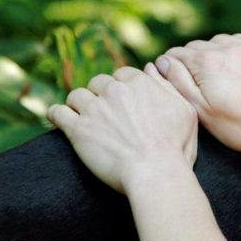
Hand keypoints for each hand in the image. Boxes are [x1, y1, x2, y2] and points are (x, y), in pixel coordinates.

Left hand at [47, 65, 197, 193]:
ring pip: (77, 95)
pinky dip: (56, 115)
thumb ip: (167, 85)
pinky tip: (57, 119)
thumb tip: (151, 67)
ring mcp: (94, 109)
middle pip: (98, 83)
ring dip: (79, 105)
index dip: (121, 88)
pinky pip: (58, 113)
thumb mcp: (185, 110)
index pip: (122, 75)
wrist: (156, 173)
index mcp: (140, 83)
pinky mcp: (78, 129)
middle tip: (104, 114)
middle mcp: (115, 91)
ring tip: (82, 118)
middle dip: (100, 95)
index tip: (121, 103)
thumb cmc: (175, 148)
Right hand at [157, 34, 240, 153]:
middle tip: (197, 82)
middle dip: (192, 61)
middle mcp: (226, 47)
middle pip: (198, 47)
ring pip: (222, 42)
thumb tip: (163, 62)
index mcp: (205, 61)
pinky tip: (239, 65)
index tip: (174, 79)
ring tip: (219, 75)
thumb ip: (179, 83)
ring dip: (215, 54)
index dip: (171, 67)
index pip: (176, 54)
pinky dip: (237, 49)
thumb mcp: (202, 111)